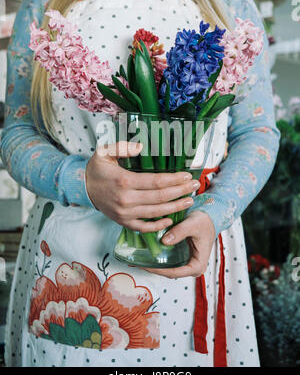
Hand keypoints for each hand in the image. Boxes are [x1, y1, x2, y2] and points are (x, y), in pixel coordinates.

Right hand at [86, 141, 200, 231]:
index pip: (156, 182)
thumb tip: (140, 147)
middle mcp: (126, 199)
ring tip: (189, 201)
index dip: (174, 179)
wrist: (82, 187)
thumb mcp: (104, 151)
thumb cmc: (97, 169)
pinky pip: (143, 227)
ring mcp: (124, 213)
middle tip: (195, 186)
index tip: (187, 175)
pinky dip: (158, 225)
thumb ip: (121, 146)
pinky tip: (170, 220)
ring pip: (155, 213)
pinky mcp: (122, 221)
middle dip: (180, 192)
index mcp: (124, 181)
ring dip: (175, 207)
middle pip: (160, 197)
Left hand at [142, 210, 215, 277]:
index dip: (159, 270)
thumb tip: (165, 241)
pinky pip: (168, 261)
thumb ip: (180, 232)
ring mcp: (187, 263)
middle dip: (154, 268)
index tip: (147, 266)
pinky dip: (158, 257)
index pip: (175, 272)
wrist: (210, 218)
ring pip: (168, 268)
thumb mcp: (193, 224)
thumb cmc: (204, 222)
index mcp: (198, 265)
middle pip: (170, 272)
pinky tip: (146, 253)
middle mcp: (192, 267)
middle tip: (138, 263)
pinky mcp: (182, 258)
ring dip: (154, 264)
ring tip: (139, 259)